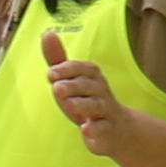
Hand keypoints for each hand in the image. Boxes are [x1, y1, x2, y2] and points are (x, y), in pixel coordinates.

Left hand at [42, 32, 165, 166]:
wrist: (119, 130)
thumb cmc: (89, 101)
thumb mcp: (73, 80)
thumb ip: (59, 59)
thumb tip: (46, 33)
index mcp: (93, 77)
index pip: (82, 68)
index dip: (67, 70)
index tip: (51, 73)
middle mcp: (102, 92)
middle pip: (88, 87)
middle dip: (73, 87)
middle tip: (56, 88)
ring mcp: (106, 113)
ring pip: (96, 107)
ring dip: (82, 106)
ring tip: (68, 106)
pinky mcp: (107, 133)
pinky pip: (103, 131)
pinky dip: (95, 131)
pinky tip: (86, 130)